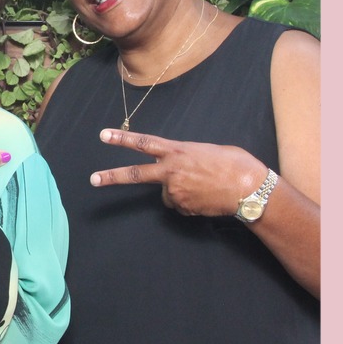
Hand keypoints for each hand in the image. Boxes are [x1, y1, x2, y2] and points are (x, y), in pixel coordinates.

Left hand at [90, 127, 266, 216]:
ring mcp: (175, 191)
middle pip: (136, 174)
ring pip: (168, 193)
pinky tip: (206, 197)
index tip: (104, 136)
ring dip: (180, 191)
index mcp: (178, 151)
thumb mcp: (208, 150)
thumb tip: (181, 167)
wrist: (249, 188)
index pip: (144, 143)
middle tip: (93, 180)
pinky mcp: (182, 207)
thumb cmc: (235, 164)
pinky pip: (180, 205)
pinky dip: (190, 202)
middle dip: (112, 177)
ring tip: (204, 186)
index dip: (122, 139)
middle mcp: (171, 171)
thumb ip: (187, 156)